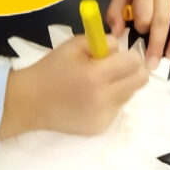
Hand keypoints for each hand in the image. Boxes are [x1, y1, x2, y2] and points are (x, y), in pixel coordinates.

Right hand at [0, 34, 147, 139]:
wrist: (29, 103)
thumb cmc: (50, 70)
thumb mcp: (72, 46)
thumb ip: (101, 41)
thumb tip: (121, 46)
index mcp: (96, 75)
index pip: (134, 63)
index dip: (129, 55)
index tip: (120, 55)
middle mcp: (103, 98)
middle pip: (140, 81)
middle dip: (133, 70)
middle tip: (119, 67)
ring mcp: (103, 116)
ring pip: (129, 95)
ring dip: (122, 85)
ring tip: (99, 83)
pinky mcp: (99, 128)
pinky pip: (116, 109)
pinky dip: (110, 100)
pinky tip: (91, 98)